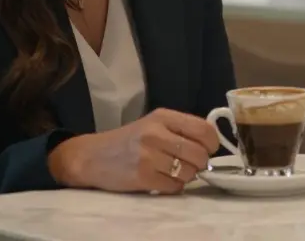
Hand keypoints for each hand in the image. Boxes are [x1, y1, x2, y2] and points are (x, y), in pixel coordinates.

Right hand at [48, 108, 219, 193]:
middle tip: (190, 164)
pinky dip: (173, 186)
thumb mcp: (154, 124)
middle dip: (200, 163)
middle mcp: (156, 134)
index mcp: (163, 117)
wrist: (92, 156)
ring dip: (186, 176)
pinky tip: (161, 179)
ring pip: (189, 172)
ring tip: (172, 171)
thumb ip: (181, 129)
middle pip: (199, 154)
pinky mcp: (142, 177)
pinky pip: (174, 186)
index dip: (212, 143)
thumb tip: (211, 146)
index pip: (203, 129)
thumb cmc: (129, 140)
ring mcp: (149, 156)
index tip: (208, 149)